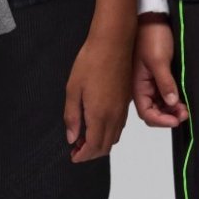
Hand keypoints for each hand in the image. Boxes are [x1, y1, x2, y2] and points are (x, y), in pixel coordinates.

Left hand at [63, 30, 131, 162]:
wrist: (113, 42)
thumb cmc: (92, 60)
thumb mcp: (73, 88)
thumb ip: (72, 116)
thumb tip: (72, 137)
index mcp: (99, 115)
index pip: (93, 147)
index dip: (82, 156)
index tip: (73, 156)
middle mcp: (114, 116)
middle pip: (105, 147)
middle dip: (90, 153)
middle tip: (76, 148)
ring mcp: (122, 108)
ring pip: (114, 137)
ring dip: (100, 142)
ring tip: (85, 136)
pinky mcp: (126, 100)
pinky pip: (119, 125)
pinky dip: (108, 131)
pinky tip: (98, 121)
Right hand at [132, 14, 187, 127]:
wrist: (154, 16)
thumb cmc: (151, 35)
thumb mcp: (159, 60)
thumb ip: (165, 83)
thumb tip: (172, 103)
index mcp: (137, 85)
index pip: (146, 112)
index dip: (161, 120)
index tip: (176, 119)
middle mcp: (142, 85)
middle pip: (154, 110)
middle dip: (169, 115)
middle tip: (184, 113)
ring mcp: (151, 80)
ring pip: (160, 103)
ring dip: (172, 108)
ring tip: (186, 107)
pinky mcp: (159, 74)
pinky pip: (165, 92)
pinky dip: (173, 98)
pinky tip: (182, 98)